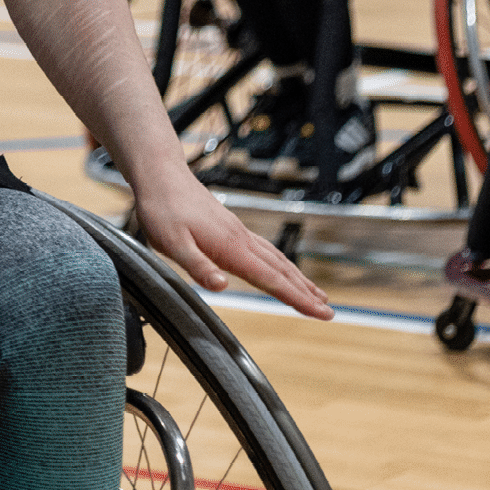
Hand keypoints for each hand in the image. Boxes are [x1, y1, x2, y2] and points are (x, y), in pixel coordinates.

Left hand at [131, 161, 331, 319]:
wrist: (161, 175)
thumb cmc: (163, 209)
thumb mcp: (170, 242)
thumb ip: (197, 266)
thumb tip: (222, 286)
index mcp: (230, 247)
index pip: (271, 279)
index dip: (298, 298)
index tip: (322, 314)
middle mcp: (241, 240)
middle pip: (281, 271)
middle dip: (306, 293)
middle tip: (328, 312)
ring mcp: (238, 232)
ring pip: (276, 259)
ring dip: (298, 278)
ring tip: (317, 294)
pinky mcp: (232, 228)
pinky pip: (265, 250)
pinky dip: (281, 264)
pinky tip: (282, 269)